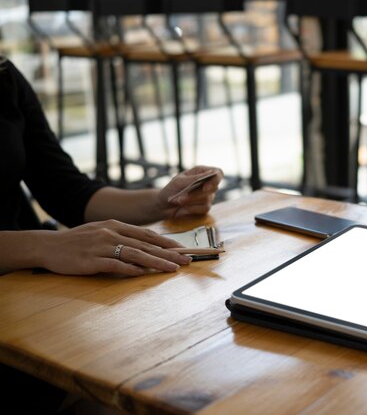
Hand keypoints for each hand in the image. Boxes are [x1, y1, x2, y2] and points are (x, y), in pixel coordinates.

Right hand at [37, 220, 192, 275]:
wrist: (48, 246)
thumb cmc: (77, 241)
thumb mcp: (101, 232)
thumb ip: (122, 237)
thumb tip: (145, 246)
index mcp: (115, 225)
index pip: (147, 234)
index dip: (166, 242)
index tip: (182, 249)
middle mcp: (111, 233)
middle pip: (146, 244)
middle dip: (169, 253)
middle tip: (187, 260)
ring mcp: (101, 246)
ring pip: (136, 254)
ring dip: (156, 262)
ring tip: (172, 269)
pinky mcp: (91, 260)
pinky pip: (116, 265)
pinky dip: (131, 269)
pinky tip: (144, 273)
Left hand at [157, 166, 222, 218]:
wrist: (164, 206)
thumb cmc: (170, 190)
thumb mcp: (178, 182)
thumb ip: (194, 178)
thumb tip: (209, 173)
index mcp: (201, 172)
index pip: (218, 173)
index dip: (216, 179)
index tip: (206, 187)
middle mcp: (207, 183)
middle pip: (213, 187)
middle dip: (197, 194)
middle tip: (182, 198)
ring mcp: (207, 196)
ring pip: (207, 199)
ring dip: (191, 201)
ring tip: (178, 201)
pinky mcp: (205, 207)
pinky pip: (205, 208)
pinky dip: (193, 209)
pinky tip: (184, 208)